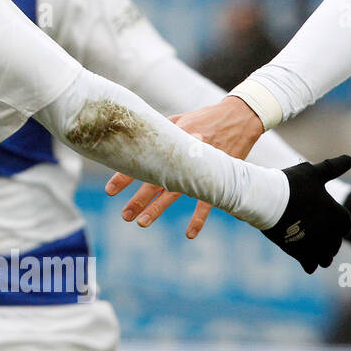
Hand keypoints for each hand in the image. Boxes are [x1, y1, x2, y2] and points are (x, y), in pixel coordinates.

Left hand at [105, 96, 264, 237]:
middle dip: (139, 198)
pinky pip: (208, 201)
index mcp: (172, 140)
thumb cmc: (204, 117)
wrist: (240, 117)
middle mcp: (183, 156)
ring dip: (158, 208)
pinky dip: (199, 218)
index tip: (110, 190)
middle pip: (157, 180)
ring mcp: (200, 168)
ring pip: (175, 192)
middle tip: (125, 215)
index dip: (126, 176)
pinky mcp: (218, 177)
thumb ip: (159, 132)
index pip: (143, 160)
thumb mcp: (179, 119)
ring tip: (142, 222)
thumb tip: (133, 140)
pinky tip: (190, 233)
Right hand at [261, 156, 350, 272]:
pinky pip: (309, 265)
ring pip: (325, 257)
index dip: (338, 223)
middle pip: (335, 243)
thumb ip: (333, 167)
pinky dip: (309, 264)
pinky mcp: (299, 253)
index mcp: (338, 215)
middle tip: (318, 236)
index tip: (328, 222)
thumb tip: (350, 158)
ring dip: (322, 255)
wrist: (263, 199)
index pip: (345, 224)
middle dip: (330, 241)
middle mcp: (330, 233)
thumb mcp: (312, 172)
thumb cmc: (289, 184)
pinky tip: (306, 263)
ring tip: (314, 251)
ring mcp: (315, 245)